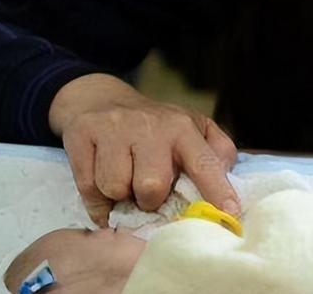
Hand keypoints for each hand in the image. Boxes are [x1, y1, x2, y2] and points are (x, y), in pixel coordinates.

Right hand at [49, 73, 239, 225]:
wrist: (101, 99)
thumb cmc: (156, 126)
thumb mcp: (193, 129)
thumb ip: (216, 152)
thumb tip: (227, 179)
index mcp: (183, 127)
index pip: (204, 163)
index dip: (217, 191)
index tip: (229, 214)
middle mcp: (150, 126)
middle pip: (152, 186)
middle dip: (150, 199)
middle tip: (148, 192)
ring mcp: (114, 129)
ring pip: (115, 188)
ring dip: (120, 196)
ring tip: (125, 183)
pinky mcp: (82, 135)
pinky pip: (88, 187)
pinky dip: (96, 199)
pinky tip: (103, 186)